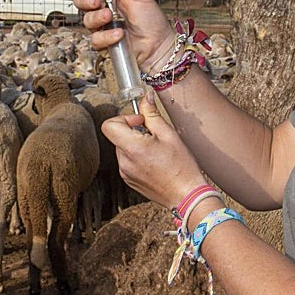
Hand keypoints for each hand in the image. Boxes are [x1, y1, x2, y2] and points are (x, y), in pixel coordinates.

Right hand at [73, 0, 174, 67]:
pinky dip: (106, 36)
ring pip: (85, 20)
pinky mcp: (103, 42)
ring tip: (110, 16)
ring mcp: (102, 25)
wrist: (158, 45)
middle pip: (79, 1)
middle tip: (97, 1)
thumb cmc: (151, 20)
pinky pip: (95, 39)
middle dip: (85, 0)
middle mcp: (102, 8)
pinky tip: (119, 34)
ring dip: (96, 17)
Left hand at [100, 90, 204, 210]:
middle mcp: (124, 161)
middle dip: (133, 131)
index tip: (140, 122)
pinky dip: (137, 157)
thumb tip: (145, 98)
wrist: (186, 195)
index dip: (124, 119)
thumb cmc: (182, 167)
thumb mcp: (169, 134)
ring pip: (123, 148)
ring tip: (157, 151)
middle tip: (154, 137)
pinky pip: (127, 161)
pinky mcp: (129, 180)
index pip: (108, 125)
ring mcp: (124, 173)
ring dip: (136, 144)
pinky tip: (155, 162)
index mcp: (132, 148)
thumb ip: (152, 114)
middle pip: (118, 136)